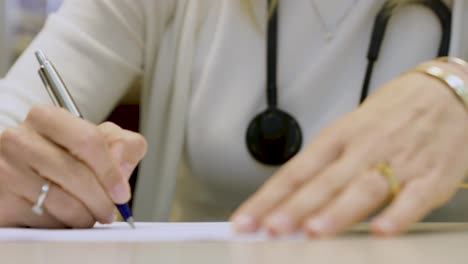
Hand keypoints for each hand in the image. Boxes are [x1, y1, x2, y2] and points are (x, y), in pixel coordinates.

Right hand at [0, 105, 146, 227]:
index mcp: (46, 118)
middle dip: (101, 200)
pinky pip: (44, 220)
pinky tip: (64, 217)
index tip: (121, 192)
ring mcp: (6, 169)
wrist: (19, 174)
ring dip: (84, 216)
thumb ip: (122, 145)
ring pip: (61, 202)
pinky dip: (62, 225)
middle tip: (110, 211)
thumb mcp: (97, 142)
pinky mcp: (1, 201)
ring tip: (89, 216)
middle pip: (76, 174)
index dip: (111, 171)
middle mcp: (19, 139)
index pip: (88, 140)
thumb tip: (123, 161)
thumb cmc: (61, 155)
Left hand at [232, 60, 467, 236]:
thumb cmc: (391, 114)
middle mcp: (363, 149)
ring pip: (363, 189)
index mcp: (339, 137)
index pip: (296, 171)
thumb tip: (290, 200)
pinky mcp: (432, 176)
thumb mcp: (350, 129)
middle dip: (294, 208)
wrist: (446, 93)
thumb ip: (325, 166)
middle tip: (270, 228)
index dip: (269, 198)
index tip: (246, 219)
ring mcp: (397, 163)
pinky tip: (382, 230)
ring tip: (313, 231)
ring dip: (337, 212)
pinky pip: (415, 198)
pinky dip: (399, 215)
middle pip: (323, 182)